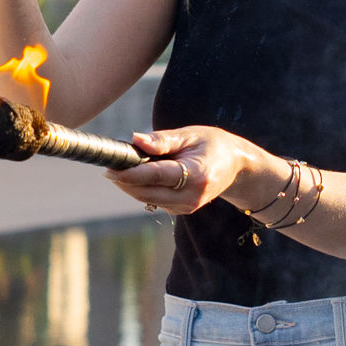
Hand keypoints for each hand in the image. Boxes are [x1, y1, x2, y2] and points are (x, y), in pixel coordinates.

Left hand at [107, 125, 264, 215]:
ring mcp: (187, 206)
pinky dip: (142, 188)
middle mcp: (192, 196)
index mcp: (197, 175)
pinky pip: (154, 200)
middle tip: (109, 165)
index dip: (131, 173)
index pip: (157, 176)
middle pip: (147, 191)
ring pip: (147, 198)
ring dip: (130, 185)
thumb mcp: (191, 135)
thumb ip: (162, 140)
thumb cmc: (213, 144)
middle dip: (124, 180)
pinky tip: (139, 174)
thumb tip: (135, 139)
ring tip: (121, 166)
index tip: (110, 167)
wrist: (236, 167)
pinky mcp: (181, 210)